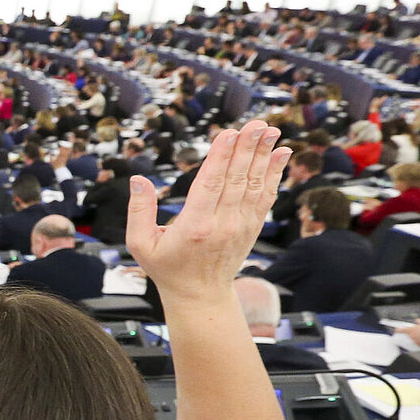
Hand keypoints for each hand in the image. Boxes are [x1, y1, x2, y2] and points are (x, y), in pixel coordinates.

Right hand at [126, 120, 290, 304]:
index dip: (221, 158)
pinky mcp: (252, 226)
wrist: (201, 295)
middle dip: (247, 149)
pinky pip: (265, 195)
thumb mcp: (140, 244)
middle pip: (237, 180)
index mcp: (195, 227)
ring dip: (264, 155)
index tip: (229, 134)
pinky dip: (275, 173)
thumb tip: (138, 180)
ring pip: (254, 184)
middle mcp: (223, 224)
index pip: (210, 185)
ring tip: (271, 130)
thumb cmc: (167, 268)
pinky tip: (282, 153)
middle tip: (256, 124)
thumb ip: (138, 211)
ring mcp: (241, 225)